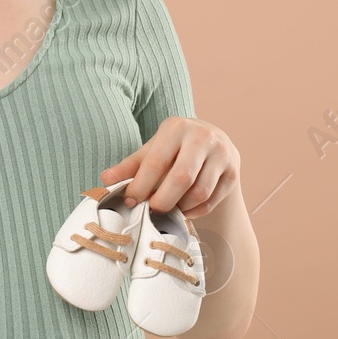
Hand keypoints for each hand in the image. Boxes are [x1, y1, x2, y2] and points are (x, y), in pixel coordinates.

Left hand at [101, 116, 239, 216]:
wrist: (213, 144)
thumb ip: (129, 166)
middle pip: (181, 178)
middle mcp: (203, 136)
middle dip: (162, 200)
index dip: (140, 186)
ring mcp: (222, 154)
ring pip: (199, 192)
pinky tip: (184, 210)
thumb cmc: (174, 149)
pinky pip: (211, 201)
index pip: (156, 162)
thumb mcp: (151, 150)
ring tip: (168, 210)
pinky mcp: (233, 173)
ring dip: (180, 207)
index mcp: (176, 127)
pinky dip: (195, 211)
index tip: (131, 201)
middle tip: (151, 210)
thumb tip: (104, 180)